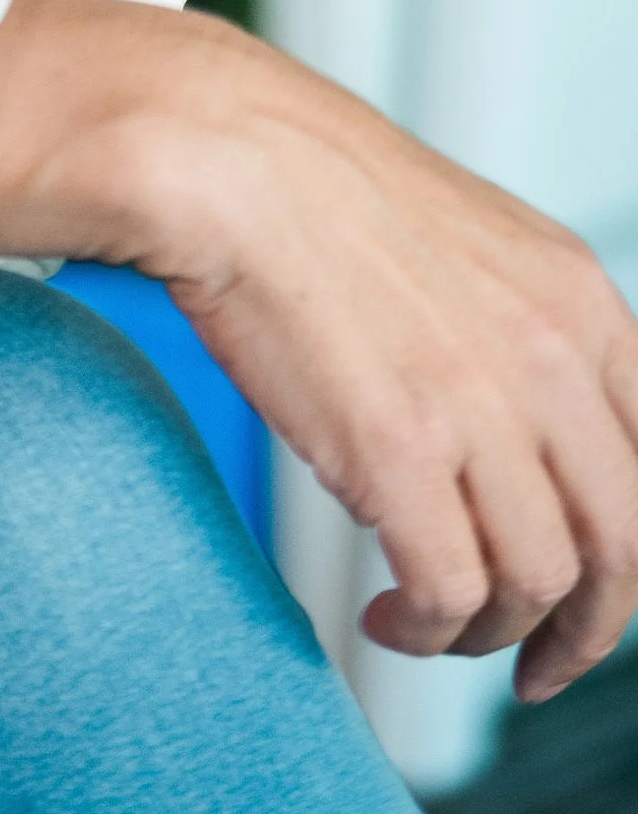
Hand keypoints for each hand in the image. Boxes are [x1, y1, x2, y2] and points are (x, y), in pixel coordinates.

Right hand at [0, 0, 637, 701]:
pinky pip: (448, 591)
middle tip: (535, 662)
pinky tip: (388, 616)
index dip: (630, 558)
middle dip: (582, 630)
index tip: (589, 595)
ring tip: (429, 623)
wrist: (217, 151)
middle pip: (621, 549)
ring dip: (488, 633)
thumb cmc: (311, 187)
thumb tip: (533, 435)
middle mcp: (551, 357)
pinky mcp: (396, 451)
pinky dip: (428, 632)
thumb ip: (528, 332)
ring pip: (538, 584)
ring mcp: (478, 406)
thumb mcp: (474, 241)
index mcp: (580, 300)